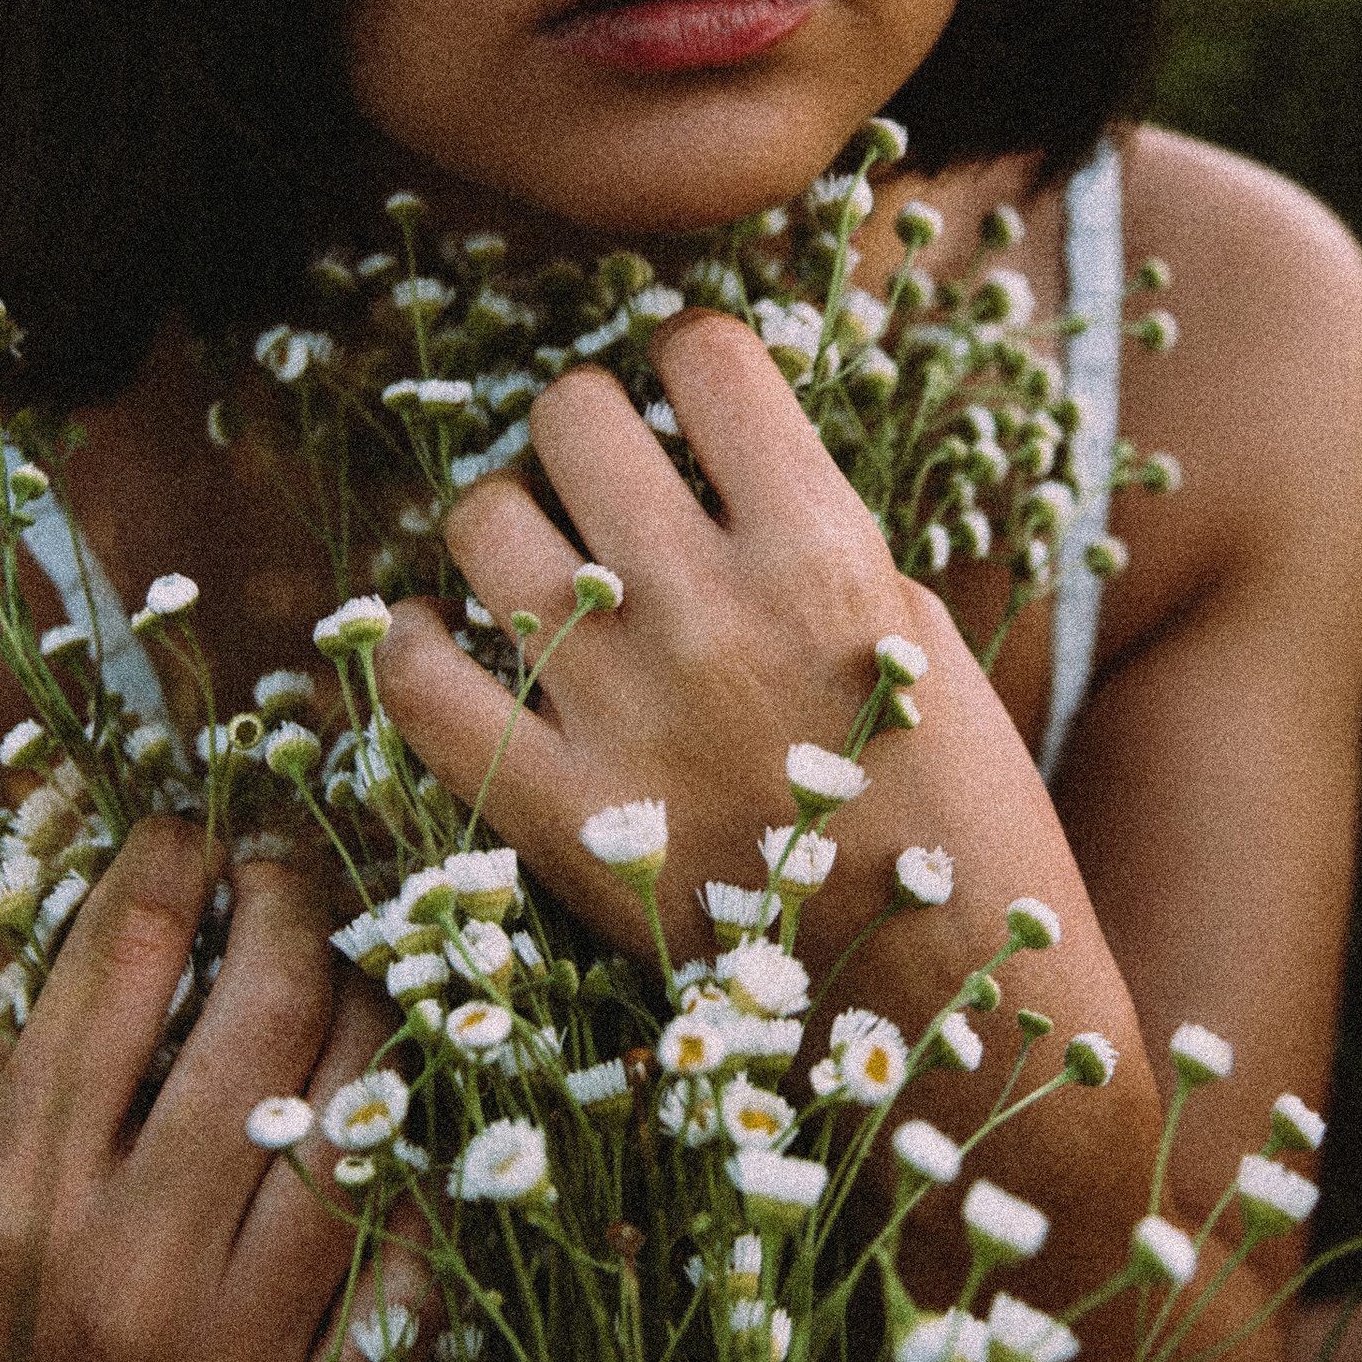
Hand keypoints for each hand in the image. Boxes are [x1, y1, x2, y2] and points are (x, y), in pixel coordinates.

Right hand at [0, 817, 426, 1361]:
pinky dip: (424, 1179)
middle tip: (303, 870)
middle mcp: (121, 1269)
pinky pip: (412, 1268)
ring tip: (365, 974)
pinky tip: (414, 1120)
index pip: (118, 967)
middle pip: (264, 1019)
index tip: (203, 822)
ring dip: (378, 1015)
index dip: (176, 863)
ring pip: (360, 1122)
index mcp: (11, 1198)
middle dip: (295, 907)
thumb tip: (116, 892)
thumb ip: (16, 1059)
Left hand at [377, 311, 1090, 991]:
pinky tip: (439, 636)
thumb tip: (705, 453)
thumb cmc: (952, 811)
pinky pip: (417, 681)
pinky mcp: (555, 816)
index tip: (688, 394)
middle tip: (602, 475)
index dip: (689, 358)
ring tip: (532, 559)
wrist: (943, 1004)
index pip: (708, 360)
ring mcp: (622, 714)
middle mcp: (711, 614)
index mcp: (826, 554)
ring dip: (501, 522)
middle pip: (574, 420)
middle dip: (583, 426)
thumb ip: (808, 533)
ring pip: (482, 524)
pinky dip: (408, 641)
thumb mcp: (920, 635)